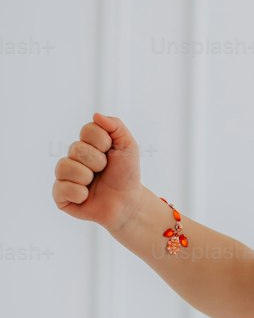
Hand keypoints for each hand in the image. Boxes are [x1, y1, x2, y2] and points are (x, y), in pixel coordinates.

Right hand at [52, 113, 143, 230]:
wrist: (128, 203)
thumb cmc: (126, 175)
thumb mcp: (128, 147)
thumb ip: (116, 126)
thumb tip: (96, 114)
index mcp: (87, 144)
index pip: (87, 130)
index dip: (103, 142)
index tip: (111, 152)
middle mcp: (73, 157)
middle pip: (77, 148)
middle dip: (98, 162)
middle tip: (104, 171)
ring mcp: (65, 176)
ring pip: (65, 166)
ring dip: (86, 177)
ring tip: (94, 184)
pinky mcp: (61, 195)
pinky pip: (61, 188)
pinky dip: (78, 193)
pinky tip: (86, 196)